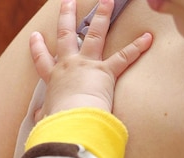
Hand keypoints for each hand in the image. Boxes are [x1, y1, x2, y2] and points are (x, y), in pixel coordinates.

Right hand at [30, 0, 152, 119]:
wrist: (72, 119)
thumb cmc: (58, 121)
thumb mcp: (46, 117)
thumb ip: (43, 114)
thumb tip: (39, 116)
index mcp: (54, 78)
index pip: (42, 59)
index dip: (38, 47)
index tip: (36, 35)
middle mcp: (69, 66)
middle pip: (66, 35)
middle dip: (67, 16)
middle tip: (68, 3)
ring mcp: (87, 65)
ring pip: (95, 35)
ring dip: (101, 16)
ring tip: (107, 1)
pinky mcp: (106, 72)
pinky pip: (123, 57)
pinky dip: (137, 47)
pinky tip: (148, 37)